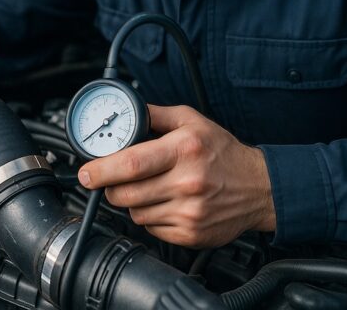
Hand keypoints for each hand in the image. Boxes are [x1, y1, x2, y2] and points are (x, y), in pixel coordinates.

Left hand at [77, 104, 275, 246]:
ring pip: (135, 213)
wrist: (260, 188)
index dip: (101, 170)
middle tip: (113, 179)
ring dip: (132, 201)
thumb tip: (126, 111)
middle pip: (125, 193)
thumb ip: (155, 114)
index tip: (86, 172)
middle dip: (110, 187)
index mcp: (183, 150)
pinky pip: (151, 229)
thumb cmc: (223, 153)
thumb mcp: (192, 120)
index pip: (130, 163)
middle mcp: (187, 182)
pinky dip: (150, 217)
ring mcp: (189, 212)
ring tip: (149, 188)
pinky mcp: (191, 234)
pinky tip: (165, 203)